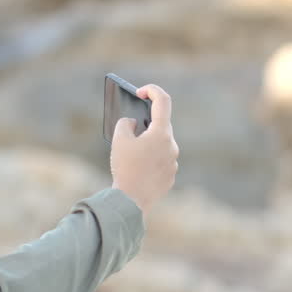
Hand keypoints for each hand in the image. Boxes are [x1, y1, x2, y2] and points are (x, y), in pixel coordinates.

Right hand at [109, 83, 178, 214]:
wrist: (130, 200)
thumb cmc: (125, 167)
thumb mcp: (119, 139)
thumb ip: (125, 124)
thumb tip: (133, 123)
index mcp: (162, 133)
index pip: (163, 101)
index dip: (152, 91)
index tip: (140, 92)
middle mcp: (172, 145)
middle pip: (161, 126)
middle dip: (146, 124)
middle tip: (131, 127)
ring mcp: (173, 162)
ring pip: (160, 145)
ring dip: (147, 144)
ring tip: (131, 153)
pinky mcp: (170, 176)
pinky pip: (161, 161)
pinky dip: (150, 160)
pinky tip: (137, 169)